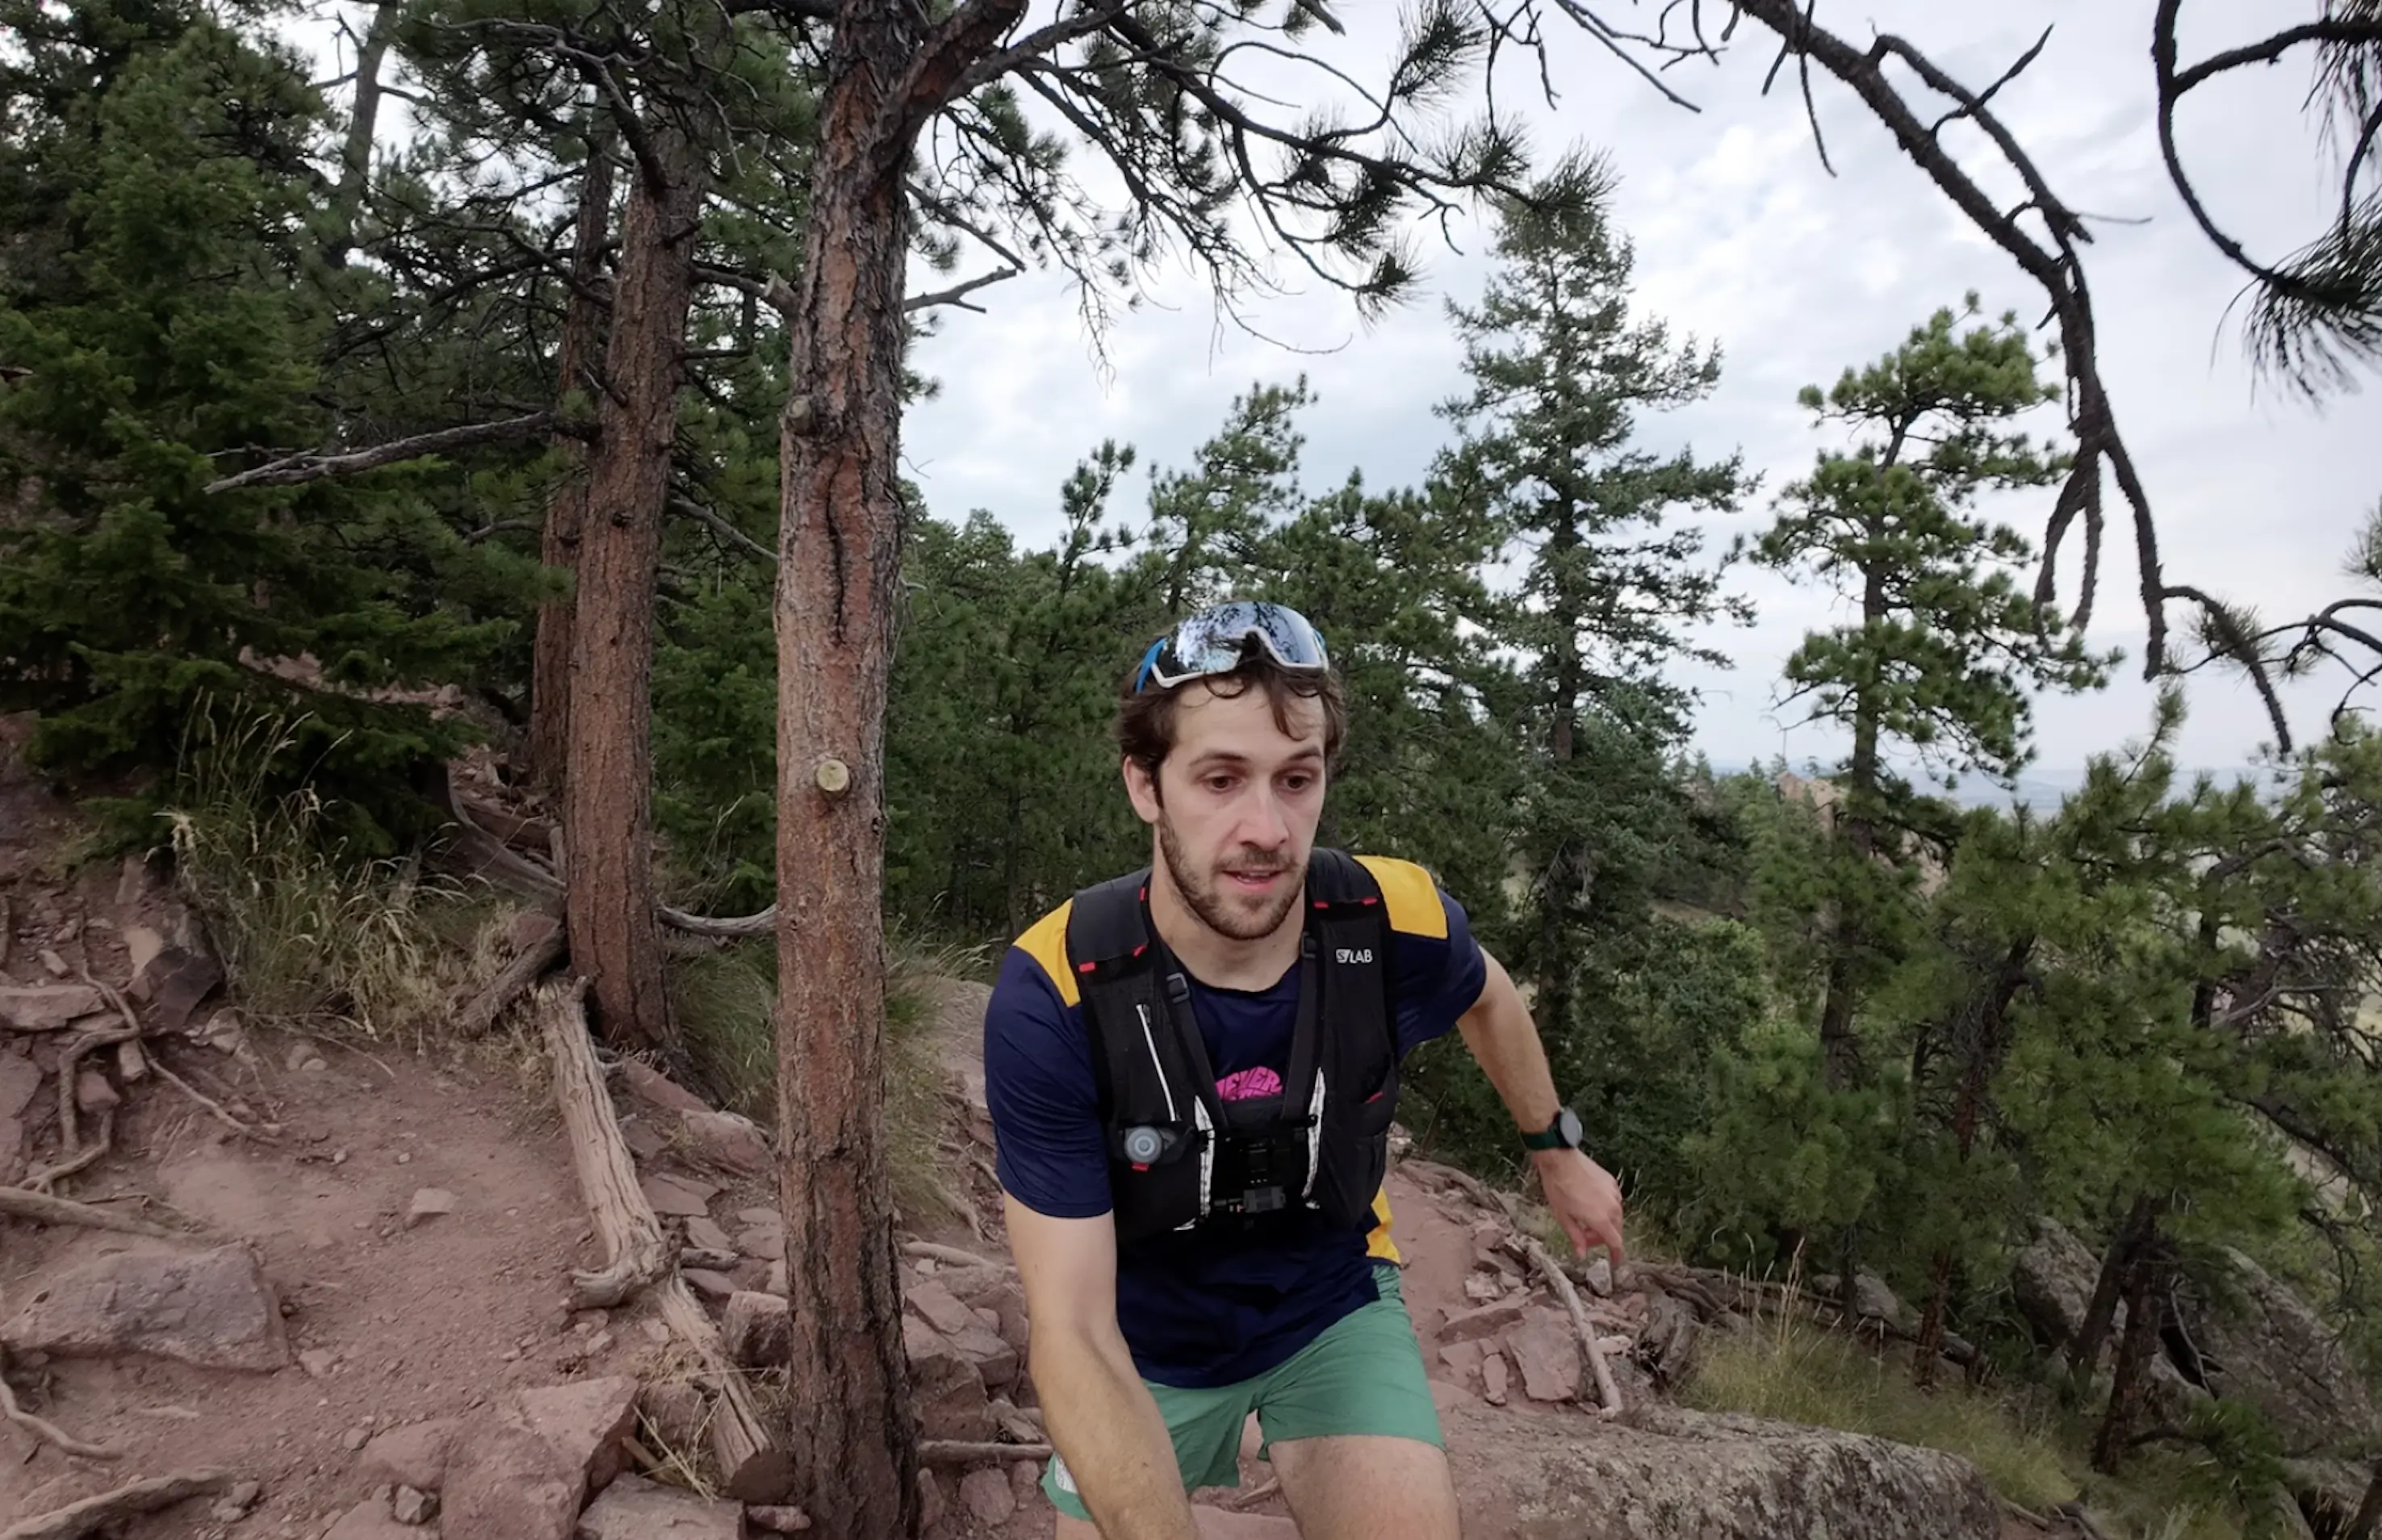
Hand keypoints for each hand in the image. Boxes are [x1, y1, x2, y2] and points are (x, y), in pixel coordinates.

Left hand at [1531, 1148, 1624, 1266]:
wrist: (1560, 1160)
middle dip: (1602, 1238)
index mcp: (1601, 1219)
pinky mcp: (1612, 1182)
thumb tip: (1582, 1255)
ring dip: (1604, 1223)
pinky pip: (1613, 1201)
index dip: (1616, 1255)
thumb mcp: (1563, 1217)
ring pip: (1615, 1216)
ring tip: (1585, 1219)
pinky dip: (1605, 1208)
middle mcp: (1612, 1207)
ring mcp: (1614, 1193)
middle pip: (1615, 1230)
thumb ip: (1576, 1238)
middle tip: (1585, 1237)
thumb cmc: (1559, 1188)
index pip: (1615, 1243)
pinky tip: (1590, 1204)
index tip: (1615, 1262)